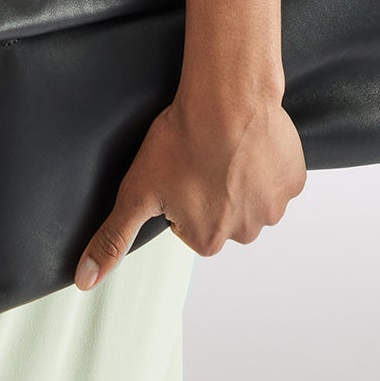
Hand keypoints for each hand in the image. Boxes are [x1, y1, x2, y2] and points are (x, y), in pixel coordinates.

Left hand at [73, 78, 306, 288]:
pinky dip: (267, 163)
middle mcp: (245, 232)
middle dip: (214, 192)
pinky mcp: (294, 179)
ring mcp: (274, 206)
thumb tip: (85, 281)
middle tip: (200, 158)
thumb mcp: (136, 192)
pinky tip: (250, 143)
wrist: (225, 99)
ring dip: (243, 179)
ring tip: (225, 147)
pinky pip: (279, 177)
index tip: (179, 171)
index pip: (190, 225)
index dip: (182, 195)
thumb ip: (112, 239)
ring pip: (254, 197)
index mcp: (208, 241)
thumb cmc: (181, 141)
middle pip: (225, 215)